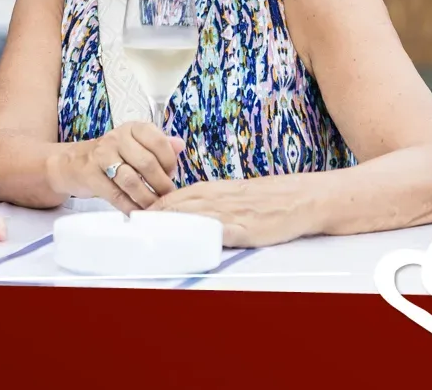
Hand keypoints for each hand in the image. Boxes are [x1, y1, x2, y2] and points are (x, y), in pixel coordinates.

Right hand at [71, 122, 183, 211]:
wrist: (74, 163)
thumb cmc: (112, 155)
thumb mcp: (135, 143)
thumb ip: (159, 144)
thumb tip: (180, 145)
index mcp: (131, 129)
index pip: (158, 142)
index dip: (170, 162)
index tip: (172, 174)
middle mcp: (116, 139)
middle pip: (147, 163)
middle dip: (161, 184)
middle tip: (167, 196)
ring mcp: (102, 157)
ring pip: (131, 181)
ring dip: (147, 198)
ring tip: (154, 206)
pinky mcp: (91, 176)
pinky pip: (116, 195)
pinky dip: (130, 207)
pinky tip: (137, 211)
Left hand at [149, 179, 302, 247]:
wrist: (299, 198)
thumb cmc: (265, 198)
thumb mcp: (230, 193)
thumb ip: (206, 201)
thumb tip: (181, 212)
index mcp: (210, 189)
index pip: (171, 197)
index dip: (151, 209)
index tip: (134, 220)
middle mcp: (215, 199)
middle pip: (174, 207)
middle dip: (152, 219)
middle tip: (132, 230)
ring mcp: (229, 214)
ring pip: (190, 217)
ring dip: (168, 225)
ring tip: (147, 235)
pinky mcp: (244, 229)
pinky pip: (217, 232)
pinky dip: (200, 236)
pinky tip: (187, 242)